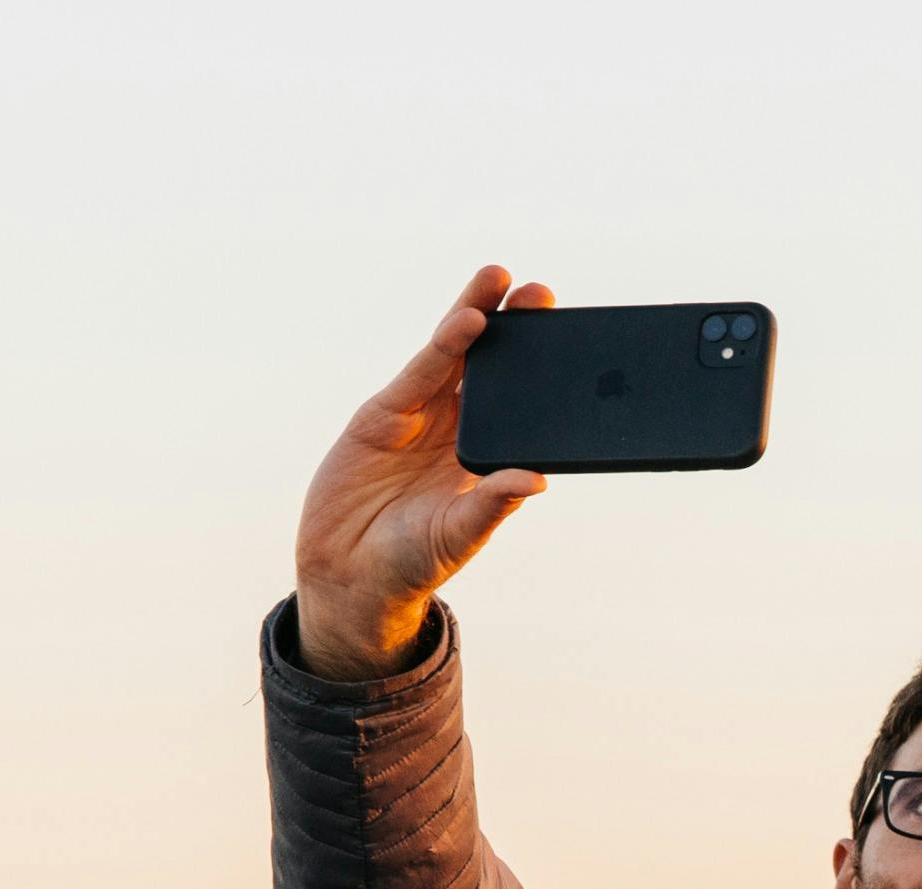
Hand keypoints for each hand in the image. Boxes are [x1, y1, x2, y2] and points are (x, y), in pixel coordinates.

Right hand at [292, 265, 554, 681]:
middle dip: (513, 329)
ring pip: (453, 358)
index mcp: (485, 457)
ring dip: (476, 317)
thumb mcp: (459, 534)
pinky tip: (467, 321)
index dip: (540, 371)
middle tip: (541, 292)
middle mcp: (456, 430)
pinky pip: (418, 374)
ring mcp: (419, 418)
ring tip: (500, 280)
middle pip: (490, 368)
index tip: (571, 340)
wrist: (349, 574)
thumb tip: (537, 480)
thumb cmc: (412, 562)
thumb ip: (492, 505)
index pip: (520, 405)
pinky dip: (443, 347)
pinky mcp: (383, 415)